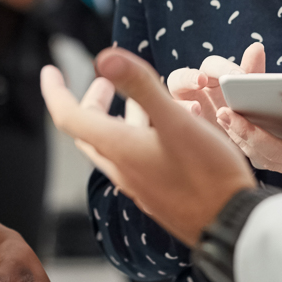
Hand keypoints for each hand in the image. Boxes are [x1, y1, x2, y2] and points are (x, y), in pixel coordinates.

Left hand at [41, 49, 256, 243]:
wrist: (231, 225)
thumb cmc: (207, 173)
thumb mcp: (176, 122)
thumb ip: (141, 87)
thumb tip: (105, 56)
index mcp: (118, 148)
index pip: (68, 117)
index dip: (55, 91)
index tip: (50, 70)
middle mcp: (122, 168)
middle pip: (89, 131)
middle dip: (91, 102)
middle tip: (103, 83)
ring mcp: (139, 183)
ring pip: (113, 145)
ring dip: (118, 117)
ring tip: (138, 98)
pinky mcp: (157, 192)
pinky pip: (135, 158)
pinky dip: (138, 135)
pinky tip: (164, 130)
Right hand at [166, 42, 266, 126]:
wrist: (233, 156)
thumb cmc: (238, 119)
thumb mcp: (247, 98)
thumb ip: (252, 73)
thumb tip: (257, 46)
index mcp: (209, 79)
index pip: (210, 66)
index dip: (222, 68)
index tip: (240, 76)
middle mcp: (189, 92)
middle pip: (180, 77)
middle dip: (189, 78)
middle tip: (202, 82)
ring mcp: (178, 110)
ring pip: (165, 98)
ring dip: (178, 103)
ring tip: (196, 109)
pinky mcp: (172, 129)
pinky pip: (162, 123)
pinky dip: (170, 122)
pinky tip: (187, 129)